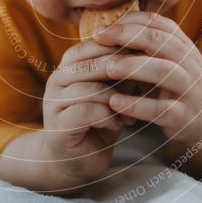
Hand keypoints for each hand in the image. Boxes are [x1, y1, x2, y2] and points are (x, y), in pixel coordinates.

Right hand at [42, 38, 136, 184]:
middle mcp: (57, 78)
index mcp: (70, 64)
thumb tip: (147, 50)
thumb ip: (123, 72)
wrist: (77, 159)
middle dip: (122, 75)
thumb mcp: (114, 90)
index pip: (96, 43)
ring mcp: (54, 102)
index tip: (146, 59)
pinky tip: (119, 124)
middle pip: (93, 64)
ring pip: (91, 88)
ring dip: (117, 100)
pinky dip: (109, 117)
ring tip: (130, 112)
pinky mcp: (57, 126)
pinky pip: (87, 112)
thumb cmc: (99, 120)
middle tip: (142, 87)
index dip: (122, 49)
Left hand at [92, 11, 201, 145]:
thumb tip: (105, 28)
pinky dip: (136, 105)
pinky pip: (160, 109)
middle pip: (160, 41)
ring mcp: (188, 89)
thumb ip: (145, 46)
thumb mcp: (167, 61)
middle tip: (98, 40)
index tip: (100, 28)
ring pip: (163, 71)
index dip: (128, 21)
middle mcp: (189, 63)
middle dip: (127, 36)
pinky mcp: (182, 116)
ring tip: (108, 69)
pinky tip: (114, 102)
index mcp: (182, 45)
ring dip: (133, 67)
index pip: (157, 23)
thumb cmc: (176, 85)